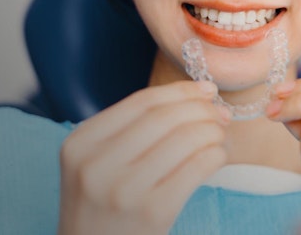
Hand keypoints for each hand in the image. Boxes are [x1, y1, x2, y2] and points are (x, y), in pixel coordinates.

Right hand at [57, 81, 229, 234]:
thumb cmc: (102, 209)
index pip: (139, 102)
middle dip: (200, 109)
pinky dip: (214, 156)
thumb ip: (127, 133)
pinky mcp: (153, 212)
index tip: (205, 89)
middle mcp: (96, 164)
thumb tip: (193, 98)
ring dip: (212, 131)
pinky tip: (217, 157)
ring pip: (184, 140)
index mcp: (79, 144)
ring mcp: (124, 189)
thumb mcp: (93, 165)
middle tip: (219, 112)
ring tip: (220, 135)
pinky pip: (196, 169)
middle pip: (163, 118)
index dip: (179, 91)